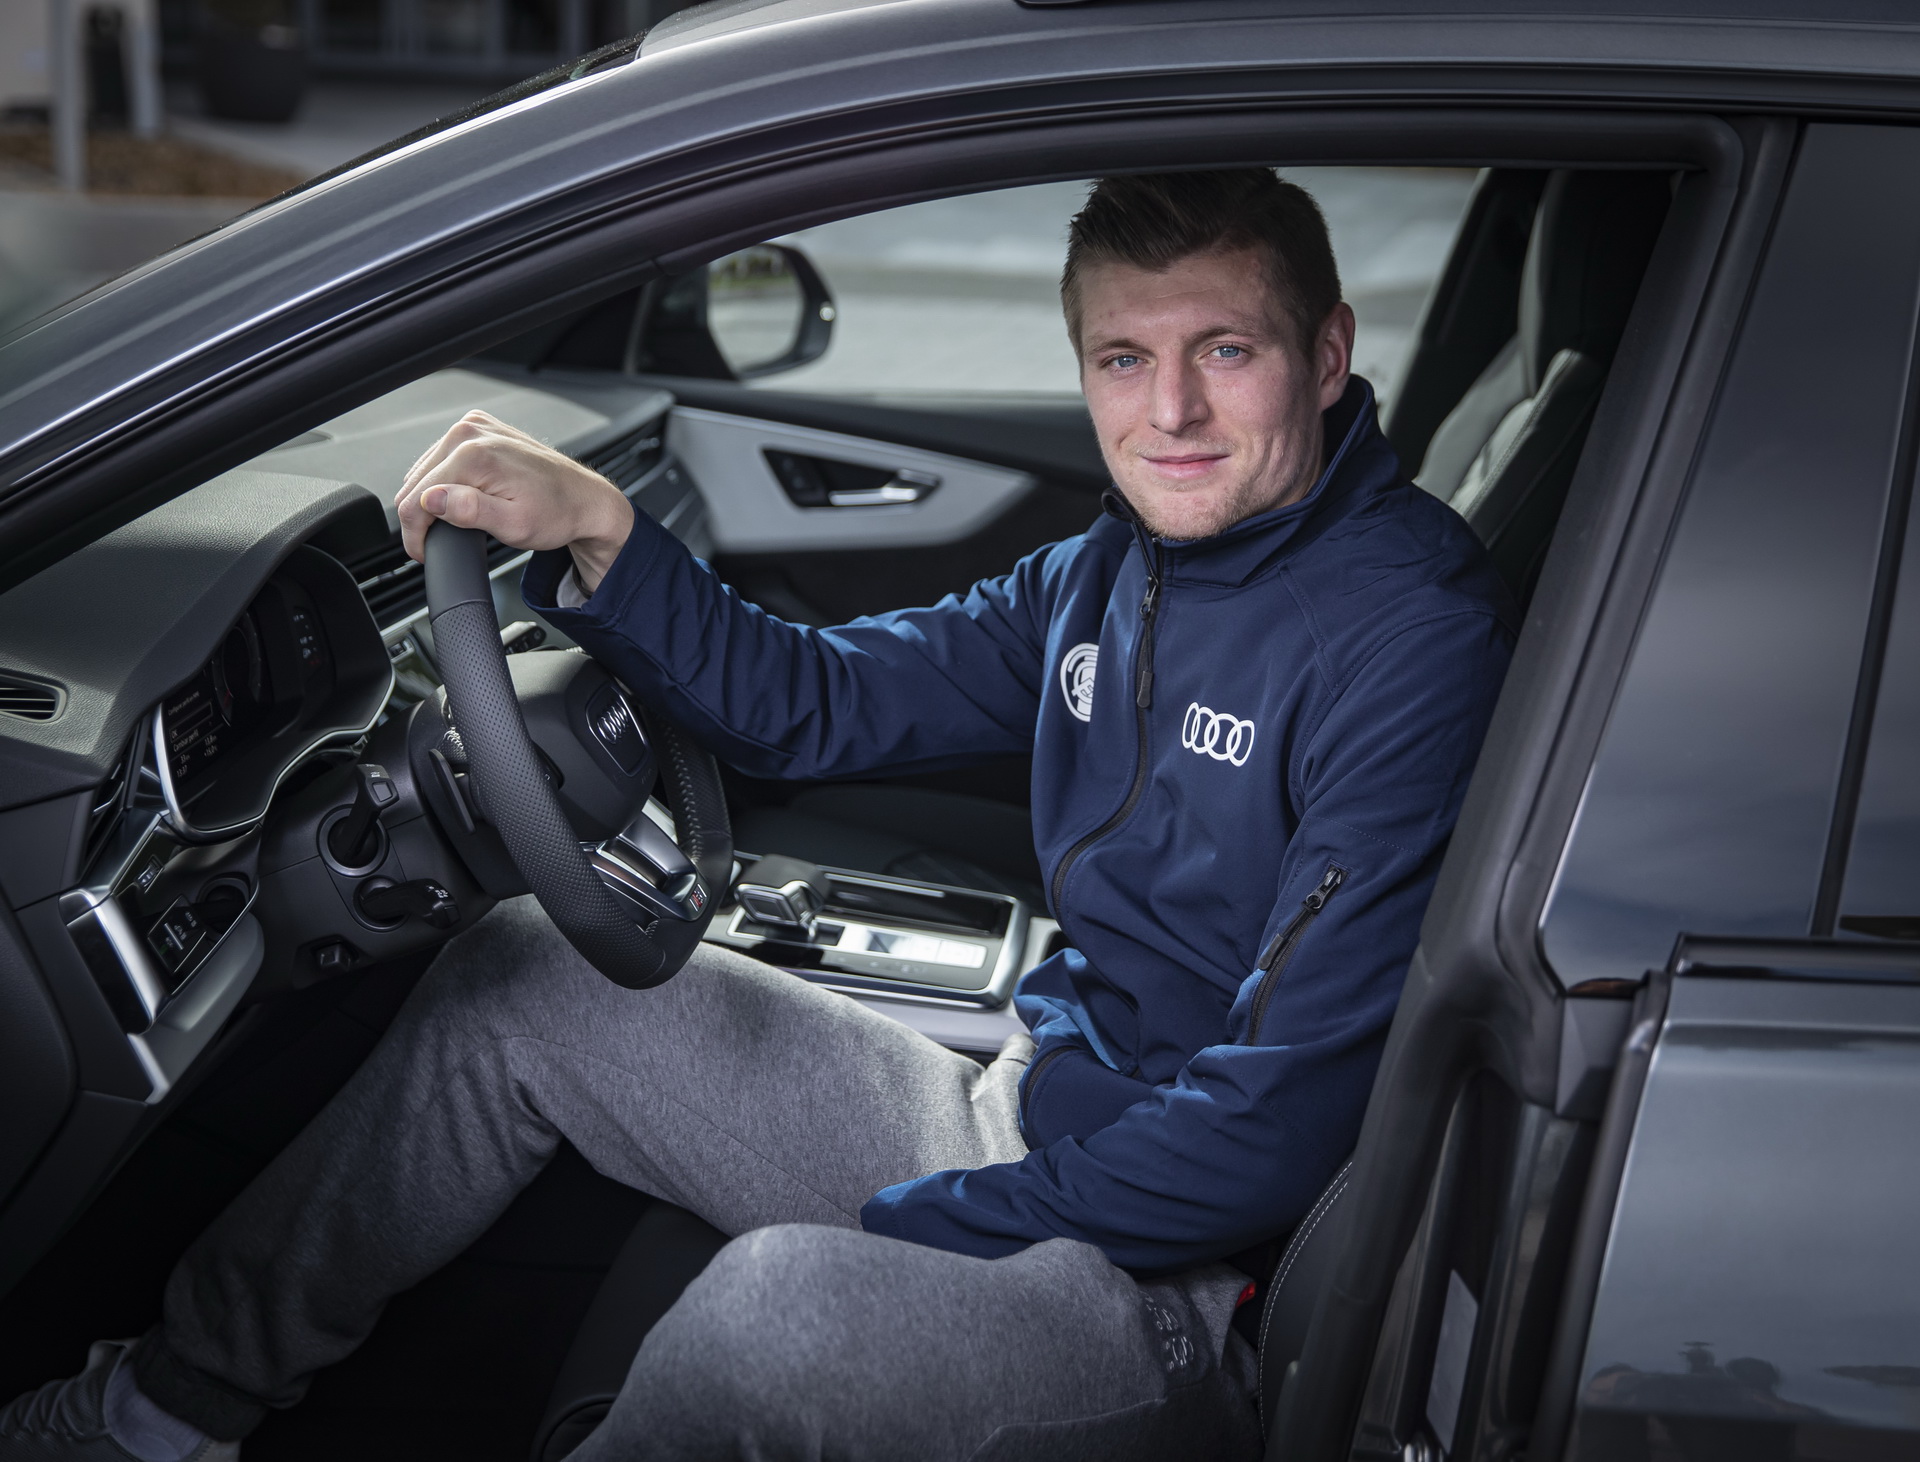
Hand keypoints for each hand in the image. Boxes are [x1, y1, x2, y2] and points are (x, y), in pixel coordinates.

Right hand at [395, 410, 634, 593]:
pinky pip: (442, 458)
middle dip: (421, 516)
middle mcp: (469, 431)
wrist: (584, 499)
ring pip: (425, 470)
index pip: (416, 498)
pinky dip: (444, 481)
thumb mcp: (513, 525)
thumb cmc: (557, 514)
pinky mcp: (478, 428)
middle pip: (416, 482)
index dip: (414, 534)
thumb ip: (469, 512)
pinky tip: (460, 498)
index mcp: (474, 453)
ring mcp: (474, 426)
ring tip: (454, 520)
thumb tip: (431, 500)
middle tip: (436, 542)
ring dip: (432, 498)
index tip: (423, 553)